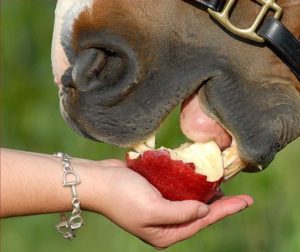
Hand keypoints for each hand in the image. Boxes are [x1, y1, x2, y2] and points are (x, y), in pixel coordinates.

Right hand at [82, 160, 252, 248]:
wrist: (98, 180)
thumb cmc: (122, 196)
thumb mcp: (153, 209)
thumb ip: (182, 213)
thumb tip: (205, 210)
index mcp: (165, 233)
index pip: (203, 221)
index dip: (226, 211)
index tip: (246, 201)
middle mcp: (165, 222)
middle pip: (200, 213)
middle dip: (221, 204)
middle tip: (242, 195)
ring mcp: (160, 207)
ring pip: (190, 200)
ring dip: (206, 192)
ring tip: (225, 185)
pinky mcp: (155, 192)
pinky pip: (179, 189)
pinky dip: (191, 183)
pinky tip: (200, 176)